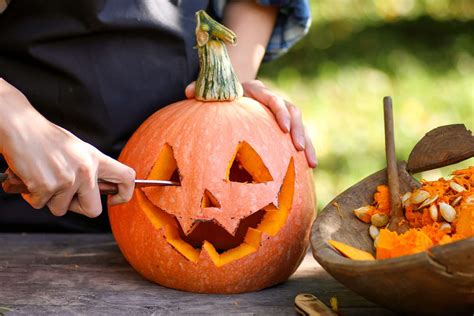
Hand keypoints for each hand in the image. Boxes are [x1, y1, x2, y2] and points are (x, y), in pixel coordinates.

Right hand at [0, 79, 135, 217]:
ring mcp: (67, 180)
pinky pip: (40, 204)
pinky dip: (32, 196)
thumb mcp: (76, 150)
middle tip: (65, 196)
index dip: (125, 194)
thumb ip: (89, 169)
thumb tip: (96, 191)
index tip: (113, 200)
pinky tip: (30, 178)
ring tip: (43, 178)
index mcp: (96, 159)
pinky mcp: (47, 187)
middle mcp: (86, 170)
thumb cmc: (46, 139)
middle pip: (93, 210)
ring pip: (61, 209)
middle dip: (77, 208)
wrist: (20, 126)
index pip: (127, 178)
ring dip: (50, 200)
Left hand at [185, 80, 316, 167]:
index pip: (271, 98)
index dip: (279, 111)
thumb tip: (188, 92)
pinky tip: (308, 168)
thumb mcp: (212, 90)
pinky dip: (305, 150)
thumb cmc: (221, 94)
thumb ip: (202, 90)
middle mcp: (271, 99)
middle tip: (299, 147)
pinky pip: (298, 136)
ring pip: (299, 124)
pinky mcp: (283, 124)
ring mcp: (280, 112)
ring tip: (311, 163)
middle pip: (291, 110)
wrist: (234, 90)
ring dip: (307, 143)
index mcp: (256, 90)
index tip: (283, 127)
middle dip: (297, 130)